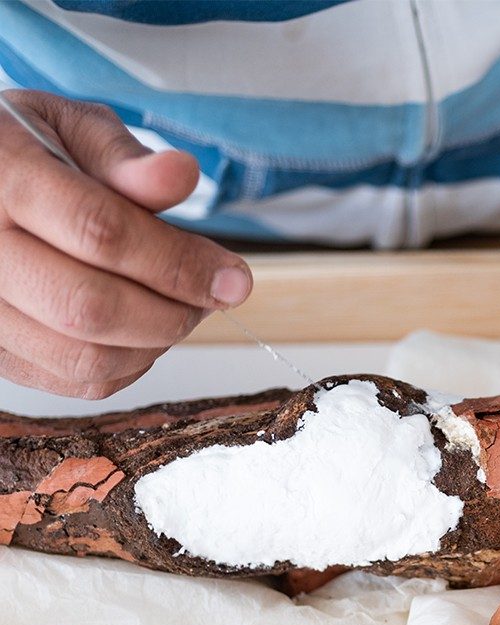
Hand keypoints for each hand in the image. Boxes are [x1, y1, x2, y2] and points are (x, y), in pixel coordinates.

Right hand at [0, 89, 251, 398]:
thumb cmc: (23, 149)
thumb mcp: (68, 127)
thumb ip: (124, 158)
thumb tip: (181, 175)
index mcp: (0, 178)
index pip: (100, 232)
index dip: (179, 262)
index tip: (234, 278)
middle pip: (90, 308)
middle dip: (173, 310)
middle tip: (211, 295)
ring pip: (84, 357)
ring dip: (155, 342)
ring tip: (178, 306)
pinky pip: (74, 380)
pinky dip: (129, 364)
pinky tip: (144, 328)